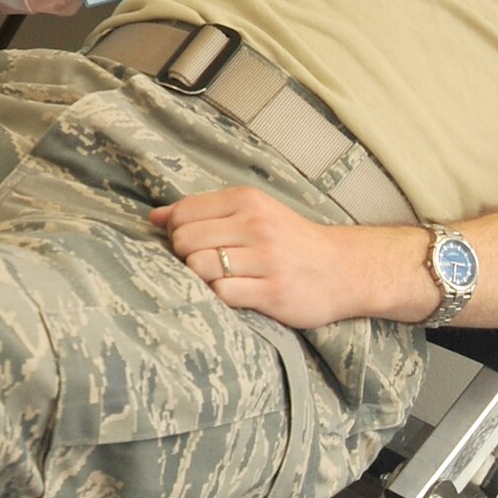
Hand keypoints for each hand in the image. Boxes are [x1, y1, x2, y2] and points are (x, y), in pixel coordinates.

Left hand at [150, 187, 352, 328]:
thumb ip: (203, 212)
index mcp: (247, 200)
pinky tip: (235, 293)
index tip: (190, 243)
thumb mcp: (252, 213)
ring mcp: (265, 259)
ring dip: (200, 278)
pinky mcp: (273, 292)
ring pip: (199, 267)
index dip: (175, 231)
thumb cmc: (290, 241)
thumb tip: (153, 217)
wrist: (344, 269)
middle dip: (184, 256)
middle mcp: (256, 225)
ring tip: (219, 278)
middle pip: (184, 240)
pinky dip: (219, 297)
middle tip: (203, 263)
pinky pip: (222, 294)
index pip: (183, 212)